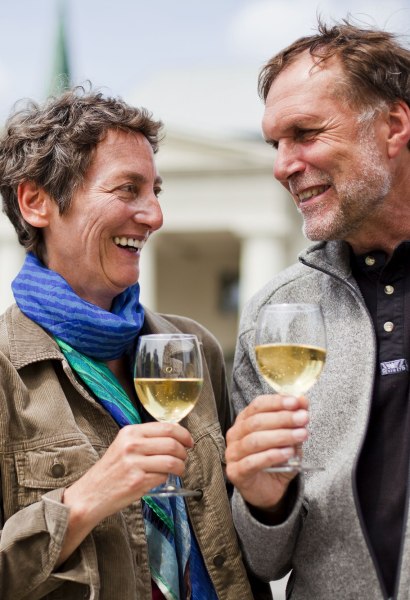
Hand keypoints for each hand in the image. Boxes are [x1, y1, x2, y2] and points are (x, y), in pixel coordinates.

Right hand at [58, 422, 192, 564]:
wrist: (90, 494)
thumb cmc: (111, 471)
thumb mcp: (124, 446)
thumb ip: (146, 439)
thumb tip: (175, 437)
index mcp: (130, 432)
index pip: (166, 427)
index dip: (184, 434)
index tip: (189, 441)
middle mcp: (132, 445)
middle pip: (172, 444)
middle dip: (184, 452)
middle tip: (184, 457)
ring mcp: (134, 463)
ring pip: (172, 461)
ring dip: (181, 467)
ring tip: (179, 470)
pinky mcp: (137, 482)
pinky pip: (163, 477)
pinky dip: (167, 478)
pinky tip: (162, 479)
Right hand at [225, 394, 308, 509]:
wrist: (269, 490)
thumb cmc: (276, 460)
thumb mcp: (289, 437)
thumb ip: (294, 419)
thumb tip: (303, 400)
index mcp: (245, 420)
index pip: (258, 405)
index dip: (277, 402)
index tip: (297, 402)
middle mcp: (235, 434)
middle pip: (256, 421)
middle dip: (283, 418)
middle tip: (303, 418)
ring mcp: (233, 453)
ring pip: (255, 440)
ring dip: (281, 436)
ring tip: (301, 435)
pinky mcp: (235, 472)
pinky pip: (252, 462)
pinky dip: (272, 456)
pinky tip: (288, 453)